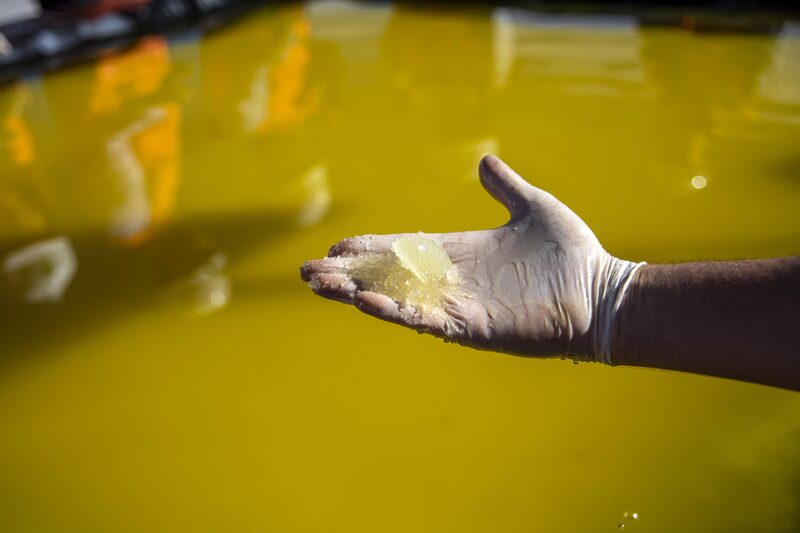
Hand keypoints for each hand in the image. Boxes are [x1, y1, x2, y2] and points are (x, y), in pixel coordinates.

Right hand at [300, 155, 642, 360]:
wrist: (601, 293)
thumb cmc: (572, 254)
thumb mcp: (533, 208)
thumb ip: (506, 187)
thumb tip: (485, 161)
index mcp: (460, 252)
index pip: (402, 249)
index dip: (369, 248)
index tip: (336, 245)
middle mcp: (452, 281)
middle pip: (387, 276)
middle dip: (348, 274)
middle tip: (306, 272)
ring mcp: (459, 305)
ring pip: (395, 299)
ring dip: (356, 293)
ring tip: (319, 286)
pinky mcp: (471, 327)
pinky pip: (423, 320)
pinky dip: (393, 311)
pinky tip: (364, 301)